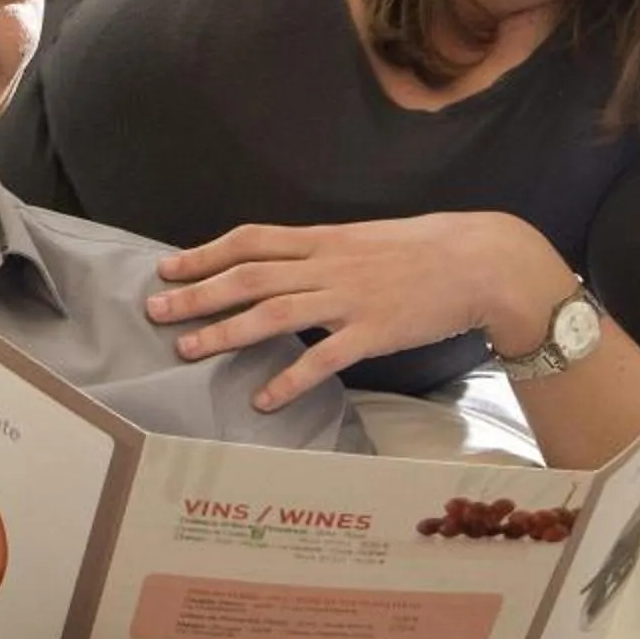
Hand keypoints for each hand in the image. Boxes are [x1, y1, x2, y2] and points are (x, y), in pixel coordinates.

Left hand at [144, 214, 574, 412]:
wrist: (485, 261)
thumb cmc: (427, 249)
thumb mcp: (366, 238)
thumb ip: (324, 252)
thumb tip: (284, 265)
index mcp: (325, 238)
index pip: (251, 240)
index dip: (204, 253)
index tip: (166, 267)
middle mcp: (328, 265)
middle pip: (248, 277)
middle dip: (197, 294)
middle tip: (155, 311)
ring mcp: (350, 298)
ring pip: (273, 313)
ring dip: (225, 333)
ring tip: (187, 351)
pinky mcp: (374, 332)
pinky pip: (323, 358)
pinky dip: (289, 380)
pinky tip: (263, 400)